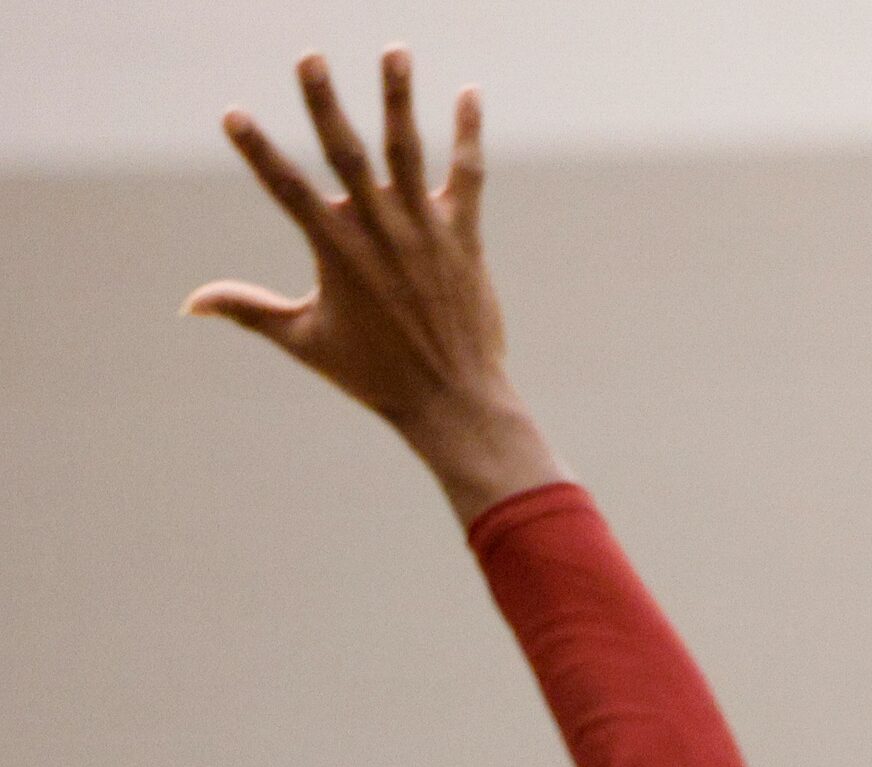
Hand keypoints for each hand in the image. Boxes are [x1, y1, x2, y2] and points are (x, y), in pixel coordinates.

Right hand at [184, 49, 564, 520]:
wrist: (453, 400)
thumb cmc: (376, 376)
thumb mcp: (306, 341)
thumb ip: (249, 310)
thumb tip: (189, 303)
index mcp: (335, 252)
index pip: (286, 191)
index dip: (257, 153)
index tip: (233, 114)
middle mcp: (379, 233)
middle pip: (346, 155)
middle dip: (325, 104)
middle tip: (309, 57)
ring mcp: (424, 231)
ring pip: (407, 152)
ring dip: (399, 99)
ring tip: (394, 50)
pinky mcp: (464, 236)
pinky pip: (468, 175)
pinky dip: (469, 135)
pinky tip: (470, 95)